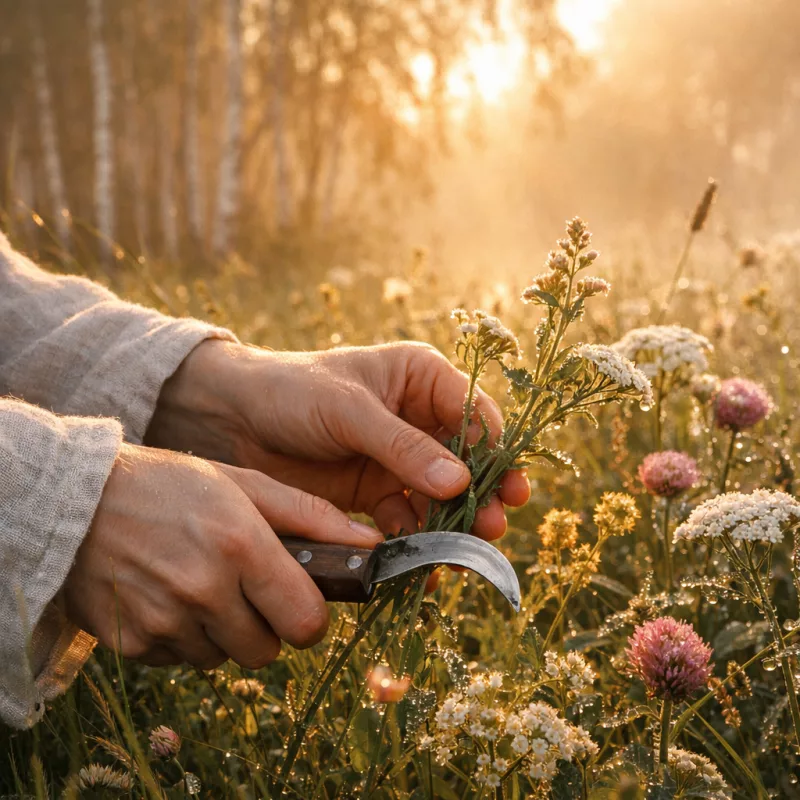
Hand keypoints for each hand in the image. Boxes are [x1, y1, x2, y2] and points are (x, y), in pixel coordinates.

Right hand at [62, 443, 382, 668]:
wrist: (76, 502)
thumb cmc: (171, 485)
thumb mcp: (245, 484)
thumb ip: (312, 516)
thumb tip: (372, 545)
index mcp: (242, 545)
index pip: (307, 621)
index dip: (310, 615)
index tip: (299, 600)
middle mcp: (205, 589)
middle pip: (269, 649)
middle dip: (268, 624)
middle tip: (246, 587)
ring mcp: (166, 621)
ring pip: (225, 658)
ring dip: (224, 631)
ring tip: (201, 583)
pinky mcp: (135, 645)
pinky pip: (183, 660)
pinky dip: (186, 637)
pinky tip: (169, 594)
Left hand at [146, 341, 529, 538]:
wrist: (231, 421)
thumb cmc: (291, 392)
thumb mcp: (348, 410)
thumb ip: (403, 446)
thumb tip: (461, 483)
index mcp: (420, 379)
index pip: (474, 414)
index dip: (495, 451)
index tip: (507, 488)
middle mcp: (416, 419)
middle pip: (466, 461)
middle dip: (480, 494)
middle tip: (491, 526)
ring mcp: (397, 459)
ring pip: (440, 496)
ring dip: (452, 523)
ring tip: (461, 552)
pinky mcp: (374, 493)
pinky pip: (407, 519)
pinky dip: (415, 540)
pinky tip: (421, 562)